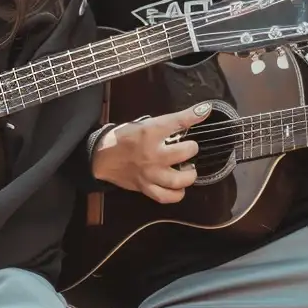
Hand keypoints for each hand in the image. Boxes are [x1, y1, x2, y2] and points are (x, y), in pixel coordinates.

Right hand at [90, 100, 211, 201]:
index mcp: (150, 132)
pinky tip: (179, 187)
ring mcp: (150, 173)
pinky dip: (177, 193)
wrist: (102, 157)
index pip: (177, 122)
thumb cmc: (124, 137)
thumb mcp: (143, 123)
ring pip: (178, 179)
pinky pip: (166, 196)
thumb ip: (166, 124)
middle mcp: (153, 154)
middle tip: (189, 148)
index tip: (204, 111)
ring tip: (188, 169)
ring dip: (189, 174)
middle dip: (192, 149)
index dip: (194, 115)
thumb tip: (191, 117)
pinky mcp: (145, 188)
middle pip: (184, 152)